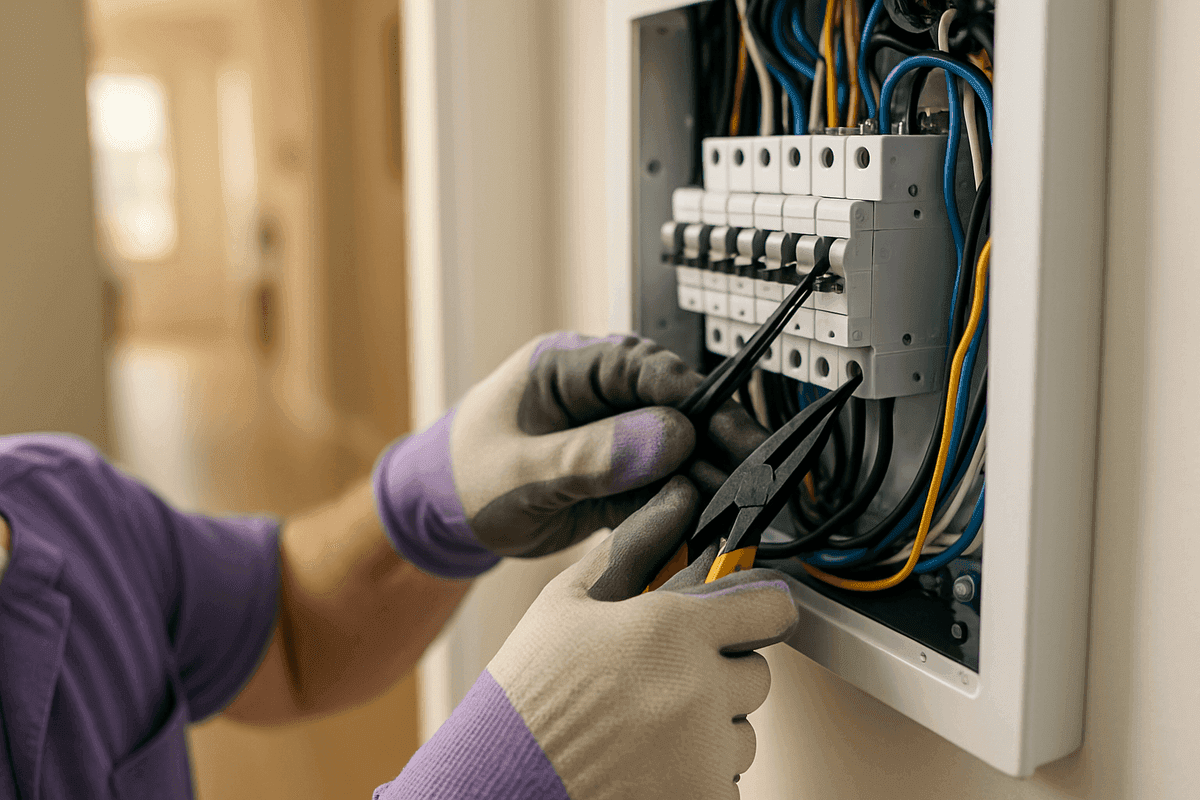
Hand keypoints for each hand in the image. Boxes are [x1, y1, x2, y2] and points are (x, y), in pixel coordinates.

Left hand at [373, 332, 767, 577]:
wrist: (440, 518)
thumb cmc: (462, 476)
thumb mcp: (519, 469)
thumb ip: (589, 455)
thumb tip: (669, 437)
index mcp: (568, 367)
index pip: (646, 368)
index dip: (693, 397)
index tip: (728, 429)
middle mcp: (598, 396)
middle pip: (674, 408)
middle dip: (716, 442)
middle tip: (757, 474)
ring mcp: (611, 437)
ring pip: (675, 453)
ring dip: (707, 481)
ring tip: (742, 511)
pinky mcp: (617, 478)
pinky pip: (660, 489)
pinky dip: (683, 510)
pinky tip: (708, 529)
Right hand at [376, 477, 799, 799]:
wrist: (497, 784)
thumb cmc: (526, 694)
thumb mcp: (565, 605)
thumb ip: (629, 550)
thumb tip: (674, 502)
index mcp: (671, 628)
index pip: (771, 609)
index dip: (760, 610)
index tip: (748, 618)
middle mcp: (698, 688)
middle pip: (757, 673)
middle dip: (722, 674)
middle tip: (666, 683)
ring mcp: (704, 753)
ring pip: (744, 732)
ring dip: (711, 730)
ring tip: (647, 732)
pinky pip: (729, 781)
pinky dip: (699, 775)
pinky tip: (649, 767)